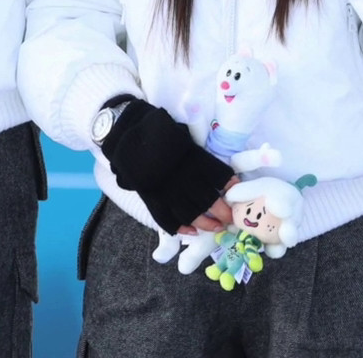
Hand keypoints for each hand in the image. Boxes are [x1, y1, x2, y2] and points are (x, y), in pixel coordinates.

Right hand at [97, 97, 234, 235]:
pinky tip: (191, 232)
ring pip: (189, 213)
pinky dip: (180, 228)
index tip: (236, 191)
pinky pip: (166, 217)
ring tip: (216, 227)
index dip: (229, 185)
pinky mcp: (151, 196)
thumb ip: (197, 151)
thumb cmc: (157, 129)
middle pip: (207, 199)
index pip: (217, 174)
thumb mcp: (183, 135)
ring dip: (206, 223)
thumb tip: (216, 167)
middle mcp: (181, 175)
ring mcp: (165, 188)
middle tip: (231, 218)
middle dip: (222, 211)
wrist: (126, 132)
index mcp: (191, 156)